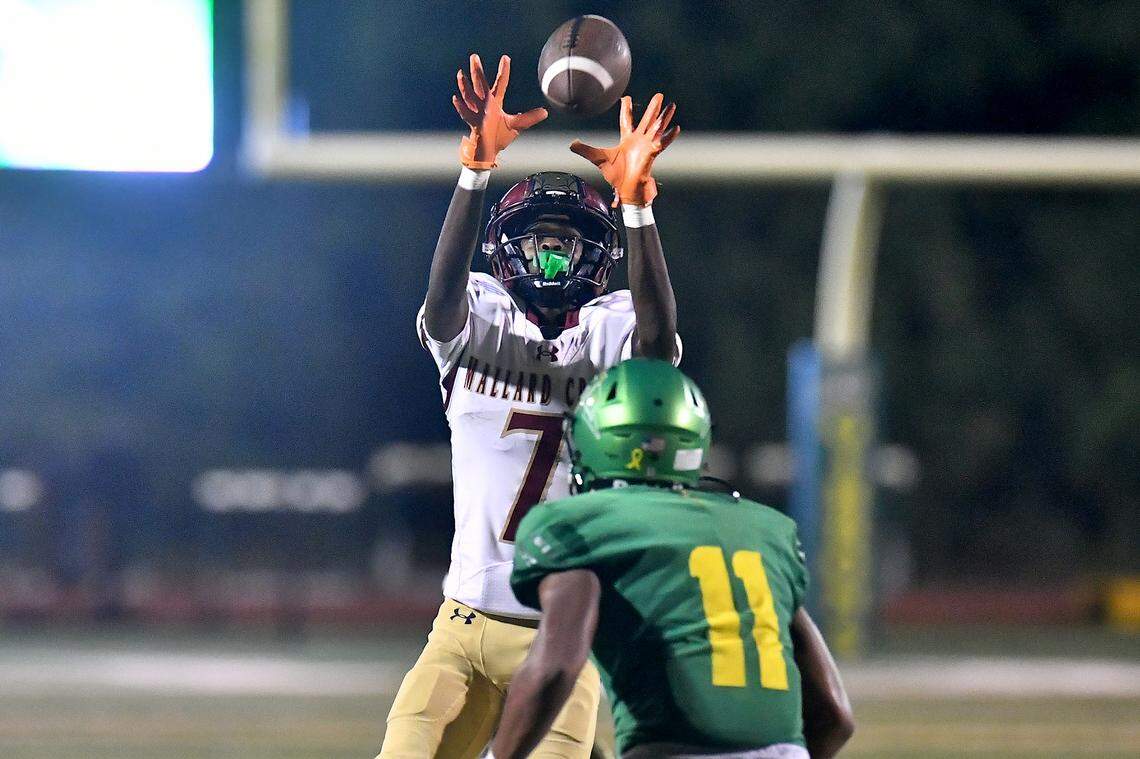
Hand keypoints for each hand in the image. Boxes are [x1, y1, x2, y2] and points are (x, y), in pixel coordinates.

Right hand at [453, 54, 547, 169]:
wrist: (487, 151)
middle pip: (480, 85)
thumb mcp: (516, 125)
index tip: (505, 58)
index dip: (503, 72)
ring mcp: (477, 113)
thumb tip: (545, 112)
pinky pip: (466, 113)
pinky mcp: (473, 123)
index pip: (500, 84)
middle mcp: (485, 105)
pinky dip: (461, 106)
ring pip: (470, 96)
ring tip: (461, 73)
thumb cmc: (499, 137)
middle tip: (474, 56)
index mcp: (495, 103)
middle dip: (477, 72)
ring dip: (465, 85)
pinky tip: (456, 98)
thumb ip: (529, 118)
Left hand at [569, 93, 679, 205]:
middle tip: (659, 95)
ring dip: (664, 117)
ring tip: (672, 105)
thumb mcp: (598, 158)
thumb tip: (571, 143)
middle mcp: (639, 141)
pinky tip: (675, 128)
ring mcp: (647, 146)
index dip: (626, 109)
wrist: (625, 189)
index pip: (626, 121)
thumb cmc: (616, 176)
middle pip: (646, 120)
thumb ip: (586, 150)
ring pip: (657, 128)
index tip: (626, 98)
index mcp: (627, 140)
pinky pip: (662, 143)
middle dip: (652, 108)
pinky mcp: (652, 154)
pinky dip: (668, 136)